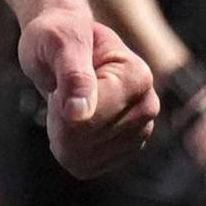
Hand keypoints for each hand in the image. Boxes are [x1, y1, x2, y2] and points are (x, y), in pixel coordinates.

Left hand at [18, 10, 158, 175]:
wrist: (65, 45)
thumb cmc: (61, 38)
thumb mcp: (60, 43)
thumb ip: (72, 74)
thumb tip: (79, 113)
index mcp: (138, 76)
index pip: (88, 118)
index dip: (60, 103)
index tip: (60, 78)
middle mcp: (147, 107)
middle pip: (85, 140)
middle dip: (58, 121)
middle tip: (59, 91)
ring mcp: (140, 131)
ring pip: (83, 158)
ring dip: (61, 135)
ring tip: (67, 105)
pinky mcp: (126, 150)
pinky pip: (85, 166)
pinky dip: (68, 149)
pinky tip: (72, 123)